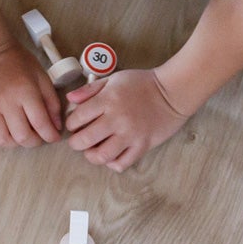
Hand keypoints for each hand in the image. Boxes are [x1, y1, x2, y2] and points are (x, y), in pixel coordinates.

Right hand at [0, 43, 62, 148]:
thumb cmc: (15, 61)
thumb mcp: (41, 75)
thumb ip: (51, 101)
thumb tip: (56, 125)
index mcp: (25, 92)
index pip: (41, 124)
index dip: (50, 135)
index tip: (54, 136)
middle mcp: (6, 103)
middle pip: (23, 137)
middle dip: (35, 141)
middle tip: (39, 136)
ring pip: (4, 141)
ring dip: (16, 142)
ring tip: (22, 133)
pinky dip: (3, 136)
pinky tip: (8, 127)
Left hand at [64, 68, 185, 169]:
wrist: (172, 92)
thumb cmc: (142, 84)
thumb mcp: (114, 79)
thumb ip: (90, 89)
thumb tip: (70, 99)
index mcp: (107, 100)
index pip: (77, 118)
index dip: (71, 124)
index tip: (75, 124)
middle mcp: (117, 119)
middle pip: (84, 140)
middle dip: (76, 143)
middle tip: (79, 140)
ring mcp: (130, 135)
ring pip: (101, 156)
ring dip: (92, 156)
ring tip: (93, 150)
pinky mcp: (142, 146)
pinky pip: (122, 163)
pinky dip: (112, 163)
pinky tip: (112, 155)